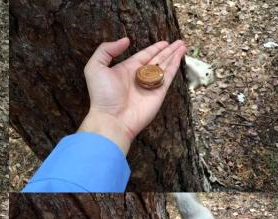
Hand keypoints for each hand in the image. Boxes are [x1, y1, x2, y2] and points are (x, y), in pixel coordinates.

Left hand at [78, 38, 186, 153]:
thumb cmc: (102, 95)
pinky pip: (168, 76)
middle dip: (167, 51)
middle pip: (157, 60)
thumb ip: (106, 50)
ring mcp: (149, 85)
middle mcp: (139, 77)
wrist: (112, 119)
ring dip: (174, 55)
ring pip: (164, 66)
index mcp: (125, 70)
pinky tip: (180, 56)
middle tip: (178, 42)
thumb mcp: (95, 67)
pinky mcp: (158, 93)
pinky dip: (175, 65)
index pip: (143, 56)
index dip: (154, 49)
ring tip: (182, 45)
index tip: (164, 42)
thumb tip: (126, 41)